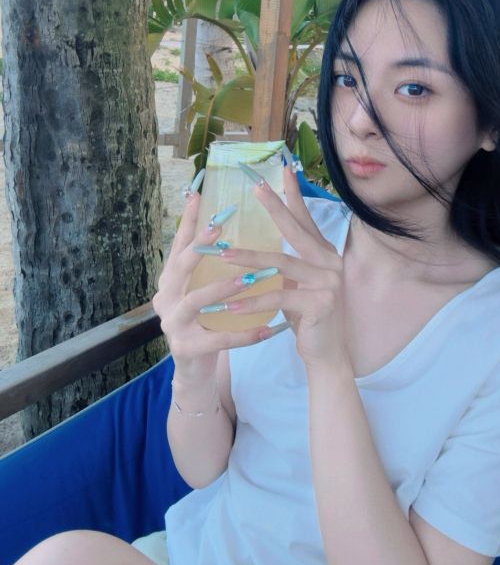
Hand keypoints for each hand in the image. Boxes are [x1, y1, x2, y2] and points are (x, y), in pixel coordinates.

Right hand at [152, 192, 279, 384]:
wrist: (197, 370)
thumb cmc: (206, 320)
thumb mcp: (204, 287)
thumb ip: (212, 262)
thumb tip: (227, 220)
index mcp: (171, 279)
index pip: (179, 244)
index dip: (189, 221)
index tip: (199, 194)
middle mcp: (166, 297)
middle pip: (182, 267)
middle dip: (201, 247)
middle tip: (222, 230)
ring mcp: (174, 324)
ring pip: (198, 301)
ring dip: (224, 288)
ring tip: (251, 280)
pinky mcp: (187, 348)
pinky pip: (219, 338)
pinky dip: (245, 334)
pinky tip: (268, 328)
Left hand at [218, 167, 350, 373]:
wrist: (327, 356)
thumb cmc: (308, 319)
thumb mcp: (298, 285)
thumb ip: (288, 263)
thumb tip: (260, 245)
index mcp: (325, 254)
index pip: (306, 219)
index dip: (294, 195)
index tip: (282, 169)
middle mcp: (331, 262)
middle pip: (296, 230)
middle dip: (274, 208)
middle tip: (254, 188)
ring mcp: (329, 281)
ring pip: (281, 263)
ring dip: (248, 258)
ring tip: (221, 254)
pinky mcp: (320, 303)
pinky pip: (277, 297)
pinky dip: (251, 301)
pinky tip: (228, 305)